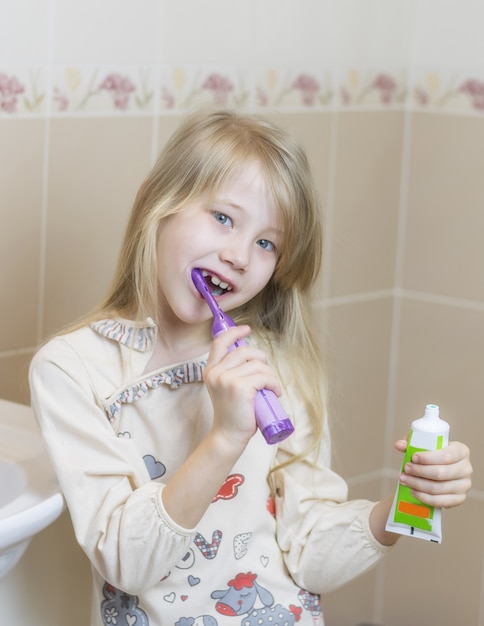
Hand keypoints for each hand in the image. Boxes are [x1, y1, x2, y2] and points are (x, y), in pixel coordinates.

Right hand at [203, 325, 281, 444]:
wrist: (228, 435)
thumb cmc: (232, 413)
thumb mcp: (226, 387)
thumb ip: (231, 371)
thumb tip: (251, 357)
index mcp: (210, 370)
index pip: (220, 342)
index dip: (234, 333)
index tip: (246, 330)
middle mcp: (216, 372)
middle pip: (245, 351)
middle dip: (261, 360)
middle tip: (266, 375)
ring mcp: (227, 379)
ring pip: (258, 365)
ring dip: (270, 376)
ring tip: (271, 388)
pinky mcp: (240, 387)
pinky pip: (265, 377)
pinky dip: (274, 384)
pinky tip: (274, 392)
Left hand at [394, 439, 471, 508]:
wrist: (440, 471)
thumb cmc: (433, 456)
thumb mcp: (425, 446)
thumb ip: (411, 443)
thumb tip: (398, 444)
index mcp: (461, 451)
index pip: (446, 456)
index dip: (428, 458)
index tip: (413, 458)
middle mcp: (466, 468)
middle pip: (441, 473)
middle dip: (420, 471)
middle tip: (406, 469)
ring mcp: (464, 485)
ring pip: (438, 488)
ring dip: (418, 484)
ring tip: (404, 479)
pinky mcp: (459, 499)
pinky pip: (440, 501)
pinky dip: (424, 497)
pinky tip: (413, 491)